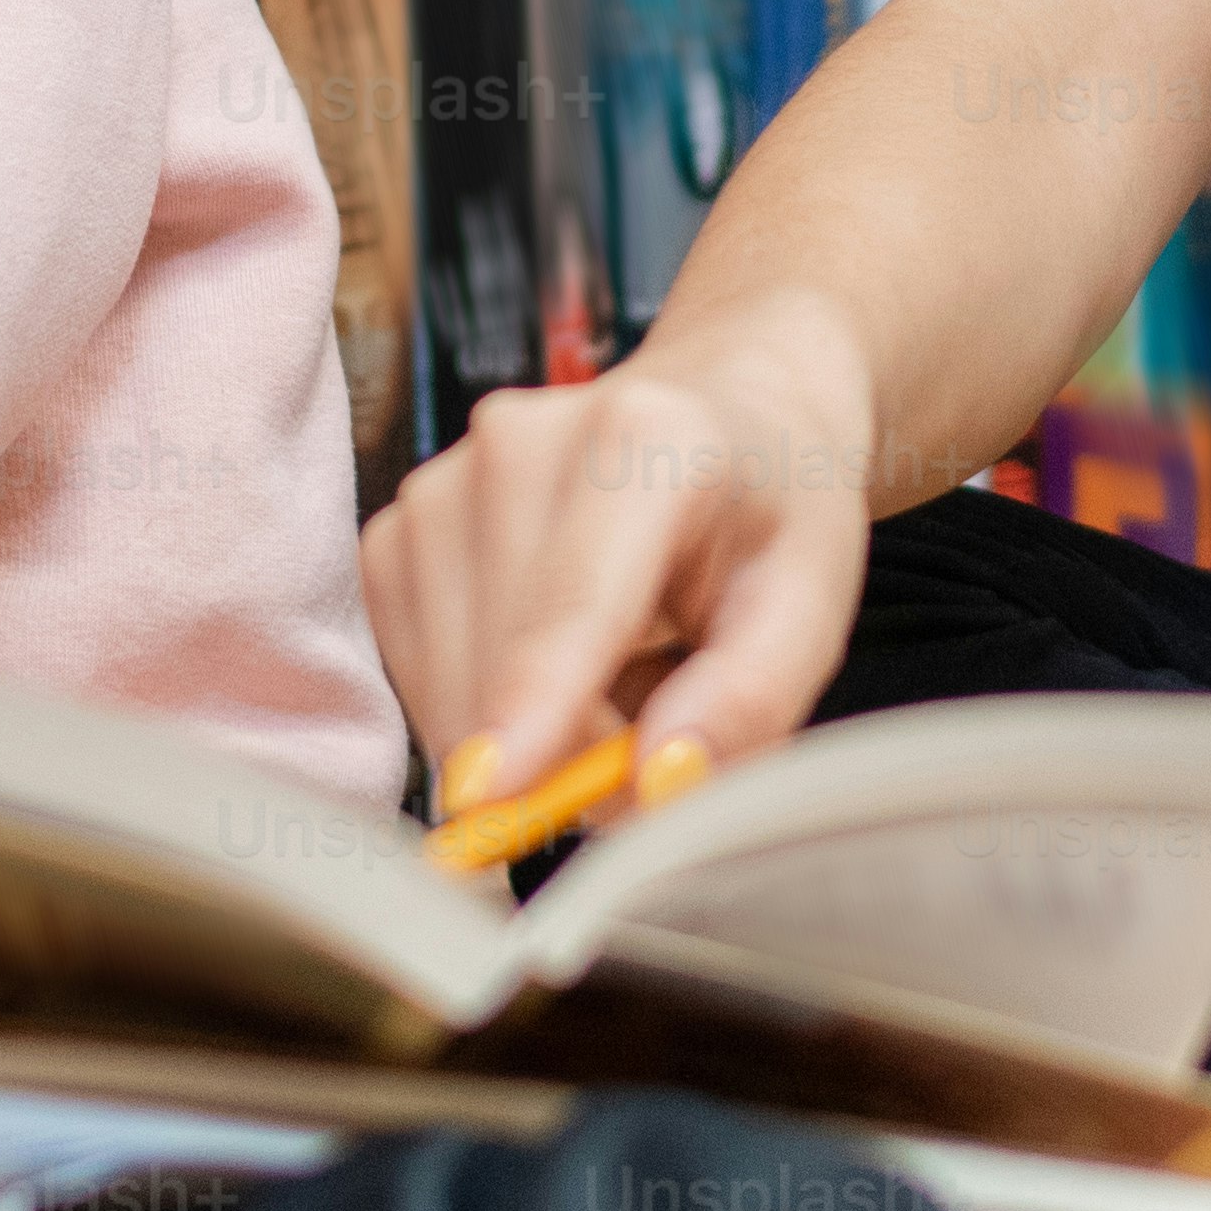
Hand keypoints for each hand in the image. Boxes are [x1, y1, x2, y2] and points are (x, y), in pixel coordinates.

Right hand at [355, 296, 887, 827]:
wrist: (723, 410)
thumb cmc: (771, 512)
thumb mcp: (811, 602)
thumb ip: (747, 698)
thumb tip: (657, 784)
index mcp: (648, 440)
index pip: (574, 600)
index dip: (529, 706)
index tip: (489, 799)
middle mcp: (523, 441)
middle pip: (502, 657)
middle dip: (564, 755)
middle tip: (647, 749)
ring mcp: (446, 478)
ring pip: (449, 676)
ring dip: (522, 735)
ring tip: (614, 681)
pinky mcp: (399, 526)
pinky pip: (413, 668)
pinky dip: (475, 702)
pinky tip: (547, 667)